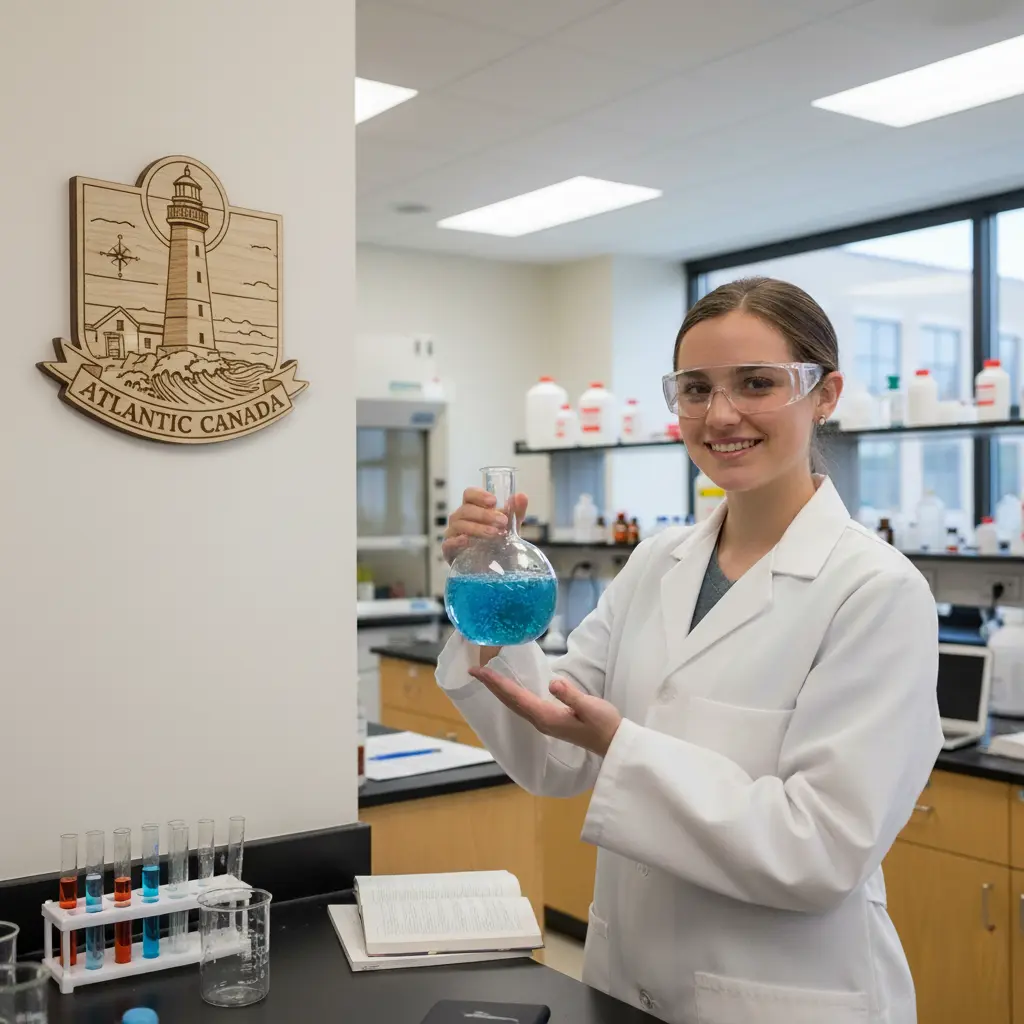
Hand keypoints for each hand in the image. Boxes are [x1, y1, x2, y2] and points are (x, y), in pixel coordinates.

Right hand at [442, 487, 528, 564]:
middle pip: (466, 509)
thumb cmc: (498, 544)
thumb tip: (521, 496)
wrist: (494, 569)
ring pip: (459, 524)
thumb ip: (516, 512)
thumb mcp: (510, 527)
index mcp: (472, 509)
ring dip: (477, 527)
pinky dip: (457, 540)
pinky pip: (449, 543)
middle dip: (485, 514)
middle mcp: (460, 519)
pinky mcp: (449, 551)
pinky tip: (467, 540)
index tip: (493, 501)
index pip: (469, 495)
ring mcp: (453, 534)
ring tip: (495, 534)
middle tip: (503, 522)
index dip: (479, 495)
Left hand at [467, 665, 622, 756]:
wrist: (612, 742)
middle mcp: (540, 720)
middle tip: (474, 671)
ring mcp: (543, 722)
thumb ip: (571, 696)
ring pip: (514, 704)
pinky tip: (508, 690)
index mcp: (546, 716)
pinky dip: (510, 695)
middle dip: (491, 686)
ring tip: (485, 678)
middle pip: (510, 701)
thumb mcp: (590, 707)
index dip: (497, 684)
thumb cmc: (604, 724)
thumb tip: (553, 683)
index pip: (516, 697)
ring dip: (499, 691)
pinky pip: (522, 705)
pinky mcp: (548, 720)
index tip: (480, 672)